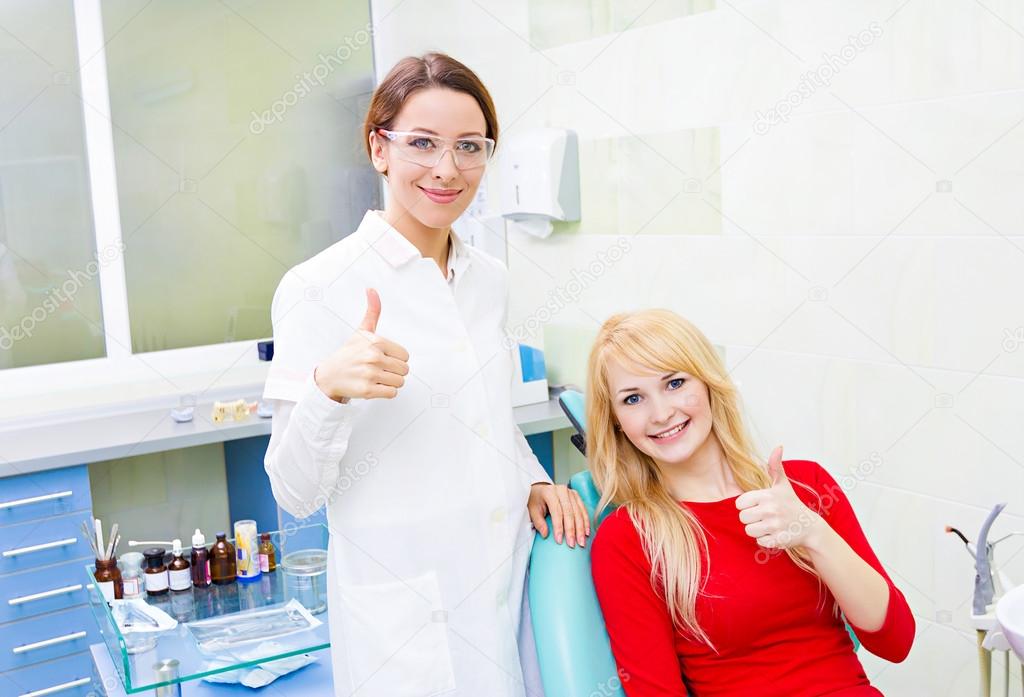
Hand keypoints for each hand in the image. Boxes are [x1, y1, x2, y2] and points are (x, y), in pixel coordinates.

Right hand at [314, 288, 410, 402]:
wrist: (329, 375)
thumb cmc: (349, 353)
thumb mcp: (362, 331)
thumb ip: (372, 311)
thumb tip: (371, 289)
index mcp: (376, 342)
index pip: (405, 356)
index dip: (395, 359)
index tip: (382, 358)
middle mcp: (373, 357)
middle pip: (405, 370)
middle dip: (394, 371)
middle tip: (378, 369)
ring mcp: (370, 374)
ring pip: (400, 382)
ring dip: (390, 382)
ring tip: (375, 378)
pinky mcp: (367, 390)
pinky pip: (392, 393)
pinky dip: (385, 392)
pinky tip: (373, 386)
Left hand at [528, 483, 590, 547]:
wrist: (541, 490)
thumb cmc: (536, 501)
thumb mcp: (532, 510)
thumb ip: (538, 522)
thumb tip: (545, 534)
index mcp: (550, 492)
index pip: (556, 511)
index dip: (558, 527)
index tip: (559, 540)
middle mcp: (562, 490)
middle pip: (569, 512)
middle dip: (571, 530)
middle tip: (572, 544)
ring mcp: (571, 493)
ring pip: (578, 512)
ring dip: (581, 528)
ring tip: (581, 542)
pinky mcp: (577, 496)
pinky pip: (583, 510)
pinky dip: (586, 522)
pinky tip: (587, 533)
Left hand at [736, 446, 822, 549]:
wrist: (809, 526)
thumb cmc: (792, 503)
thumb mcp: (783, 484)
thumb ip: (775, 466)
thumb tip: (778, 446)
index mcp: (767, 495)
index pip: (739, 503)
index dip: (747, 505)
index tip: (758, 505)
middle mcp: (770, 510)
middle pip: (742, 518)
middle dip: (751, 518)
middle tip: (764, 516)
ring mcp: (774, 526)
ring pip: (749, 530)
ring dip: (757, 529)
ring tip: (769, 525)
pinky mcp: (778, 540)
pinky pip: (759, 542)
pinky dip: (765, 540)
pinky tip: (775, 533)